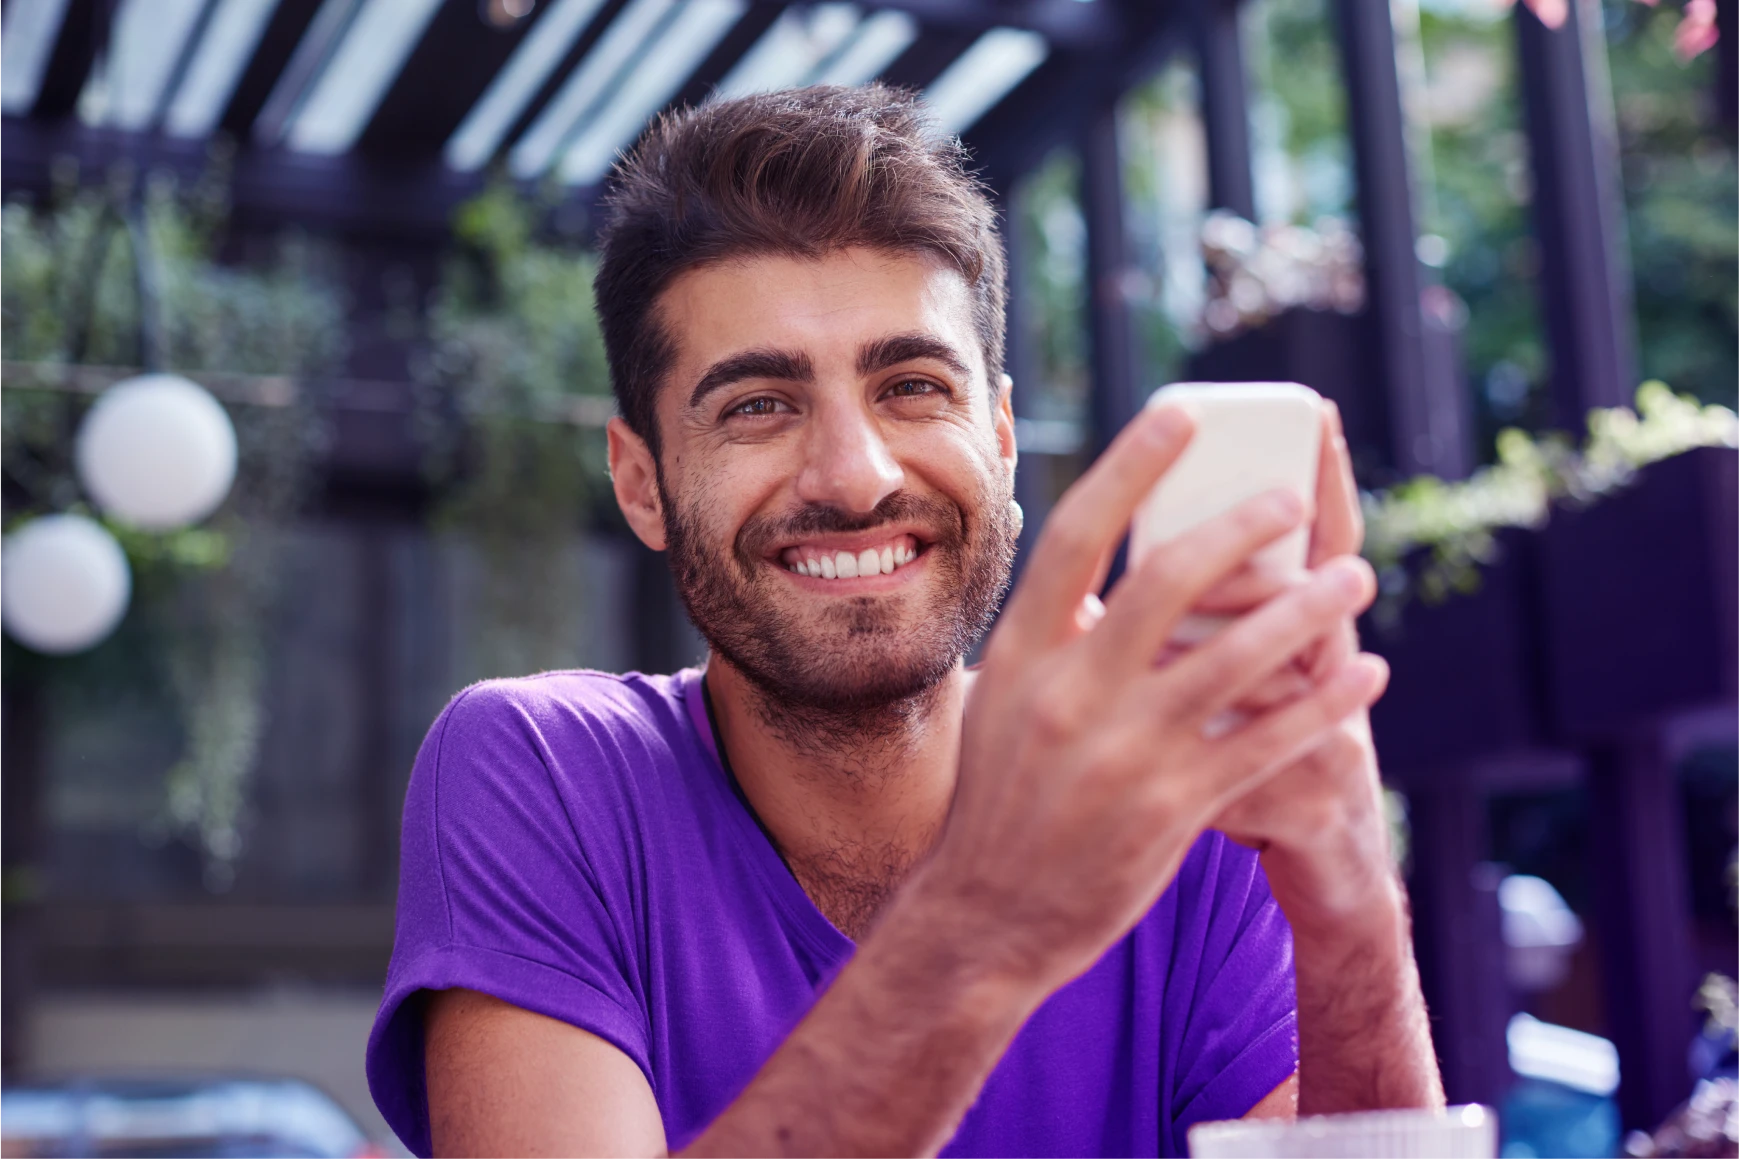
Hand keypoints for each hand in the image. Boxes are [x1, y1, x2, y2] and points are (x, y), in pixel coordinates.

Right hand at [912, 402, 1388, 995]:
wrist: (986, 915)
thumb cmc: (1001, 798)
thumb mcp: (1002, 702)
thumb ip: (1049, 637)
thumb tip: (1094, 572)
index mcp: (1020, 653)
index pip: (1076, 534)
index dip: (1133, 465)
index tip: (1183, 411)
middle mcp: (1067, 694)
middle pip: (1167, 582)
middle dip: (1242, 530)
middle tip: (1296, 500)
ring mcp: (1121, 754)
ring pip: (1234, 659)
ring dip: (1307, 611)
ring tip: (1356, 579)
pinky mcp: (1171, 810)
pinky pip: (1266, 742)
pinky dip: (1325, 705)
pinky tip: (1366, 676)